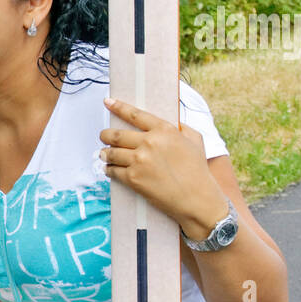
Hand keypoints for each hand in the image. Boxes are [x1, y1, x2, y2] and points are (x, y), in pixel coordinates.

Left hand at [99, 98, 228, 240]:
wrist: (197, 199)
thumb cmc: (197, 170)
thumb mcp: (195, 140)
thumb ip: (180, 127)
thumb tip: (170, 121)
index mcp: (164, 130)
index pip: (135, 115)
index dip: (118, 107)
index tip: (108, 102)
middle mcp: (149, 143)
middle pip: (116, 135)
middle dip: (105, 135)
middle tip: (103, 136)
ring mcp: (139, 161)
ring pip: (111, 153)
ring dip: (105, 153)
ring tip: (104, 153)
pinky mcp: (133, 179)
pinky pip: (112, 171)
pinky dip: (108, 169)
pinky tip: (109, 169)